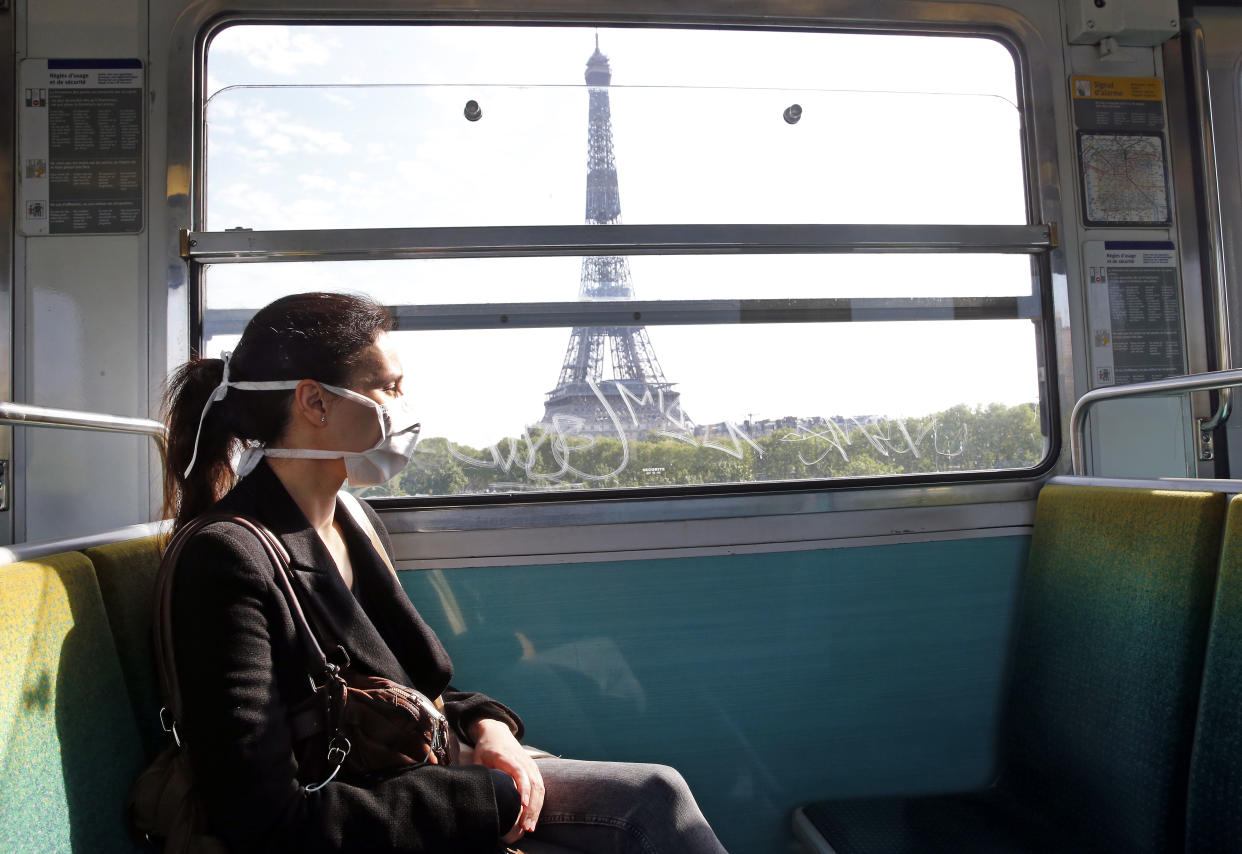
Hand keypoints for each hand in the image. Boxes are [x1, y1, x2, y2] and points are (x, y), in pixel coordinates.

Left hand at [469, 718, 543, 838]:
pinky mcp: (534, 771)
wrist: (497, 732)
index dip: (523, 789)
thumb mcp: (478, 759)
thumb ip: (482, 776)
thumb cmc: (485, 749)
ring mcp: (531, 766)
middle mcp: (523, 761)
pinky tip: (532, 820)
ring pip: (540, 789)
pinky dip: (538, 805)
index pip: (520, 773)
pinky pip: (541, 789)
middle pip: (533, 785)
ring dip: (536, 810)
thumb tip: (481, 796)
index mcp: (508, 757)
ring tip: (529, 828)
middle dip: (531, 808)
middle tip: (525, 827)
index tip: (522, 805)